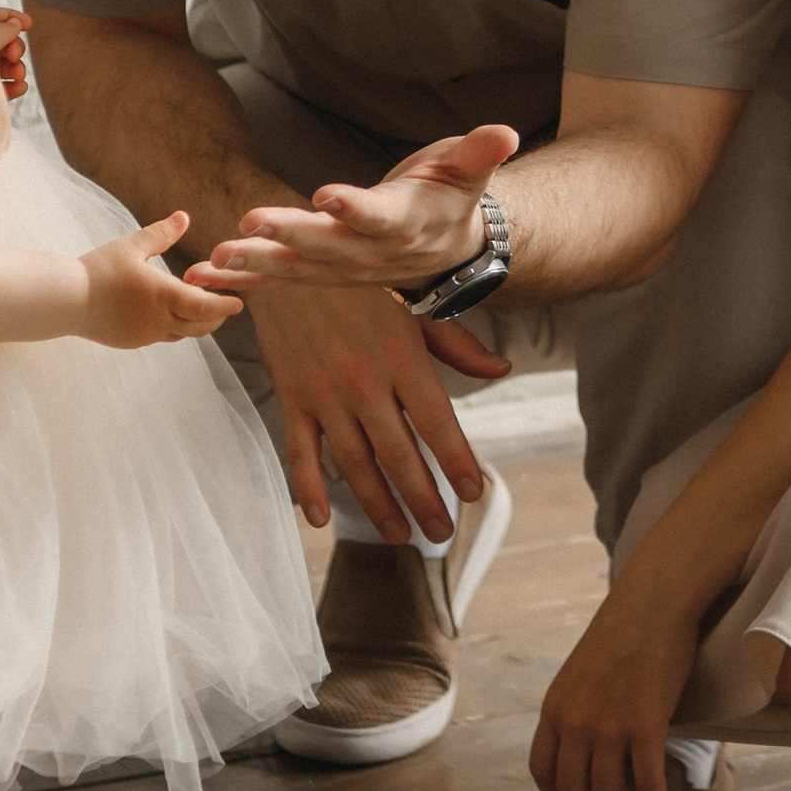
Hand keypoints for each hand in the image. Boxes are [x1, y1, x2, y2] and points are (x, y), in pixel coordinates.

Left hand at [0, 1, 31, 102]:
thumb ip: (7, 28)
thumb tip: (16, 23)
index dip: (13, 17)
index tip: (29, 24)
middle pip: (6, 42)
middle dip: (16, 48)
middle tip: (13, 55)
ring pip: (7, 66)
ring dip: (18, 69)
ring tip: (18, 74)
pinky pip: (4, 87)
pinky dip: (15, 86)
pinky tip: (20, 86)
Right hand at [71, 212, 236, 348]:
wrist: (67, 301)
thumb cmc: (99, 270)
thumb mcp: (131, 246)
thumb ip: (160, 234)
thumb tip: (184, 217)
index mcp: (163, 296)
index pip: (205, 307)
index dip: (224, 306)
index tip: (239, 303)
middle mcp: (159, 321)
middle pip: (199, 327)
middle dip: (215, 318)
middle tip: (226, 308)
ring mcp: (145, 335)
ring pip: (181, 334)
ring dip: (195, 324)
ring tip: (201, 310)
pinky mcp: (131, 342)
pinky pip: (161, 336)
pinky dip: (173, 328)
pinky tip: (169, 316)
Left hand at [205, 121, 519, 296]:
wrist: (444, 251)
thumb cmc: (448, 200)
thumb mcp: (468, 171)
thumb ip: (480, 153)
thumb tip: (505, 131)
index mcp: (404, 226)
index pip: (378, 218)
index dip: (355, 209)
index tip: (328, 197)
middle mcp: (368, 254)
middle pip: (325, 247)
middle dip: (286, 236)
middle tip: (249, 224)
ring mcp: (339, 269)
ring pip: (292, 267)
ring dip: (251, 264)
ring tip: (213, 259)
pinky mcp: (316, 272)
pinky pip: (273, 278)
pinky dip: (237, 278)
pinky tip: (200, 274)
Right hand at [239, 280, 506, 536]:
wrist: (287, 254)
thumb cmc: (358, 279)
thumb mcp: (412, 301)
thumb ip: (456, 342)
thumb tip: (502, 369)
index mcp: (401, 354)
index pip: (436, 420)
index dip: (456, 460)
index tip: (474, 493)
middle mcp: (363, 379)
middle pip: (399, 453)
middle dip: (423, 498)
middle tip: (441, 534)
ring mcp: (324, 390)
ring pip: (355, 462)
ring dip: (377, 504)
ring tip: (400, 536)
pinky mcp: (292, 394)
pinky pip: (300, 449)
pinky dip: (308, 485)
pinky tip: (321, 519)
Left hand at [530, 580, 704, 790]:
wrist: (652, 603)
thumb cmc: (622, 635)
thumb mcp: (580, 674)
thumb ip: (576, 710)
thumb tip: (586, 750)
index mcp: (554, 708)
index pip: (542, 772)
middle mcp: (575, 721)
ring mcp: (609, 725)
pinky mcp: (646, 724)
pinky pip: (648, 782)